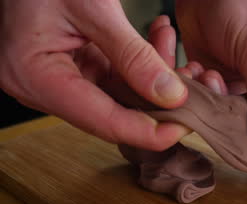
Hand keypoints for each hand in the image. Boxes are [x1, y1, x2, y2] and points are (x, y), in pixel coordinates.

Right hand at [0, 0, 187, 150]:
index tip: (184, 127)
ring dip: (152, 80)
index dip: (147, 131)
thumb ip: (133, 54)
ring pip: (117, 96)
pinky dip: (139, 65)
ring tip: (178, 56)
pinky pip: (113, 77)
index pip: (102, 121)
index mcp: (37, 77)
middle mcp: (44, 87)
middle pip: (111, 114)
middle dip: (156, 105)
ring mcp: (59, 78)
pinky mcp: (72, 68)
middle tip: (193, 93)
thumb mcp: (93, 8)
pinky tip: (159, 43)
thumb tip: (171, 95)